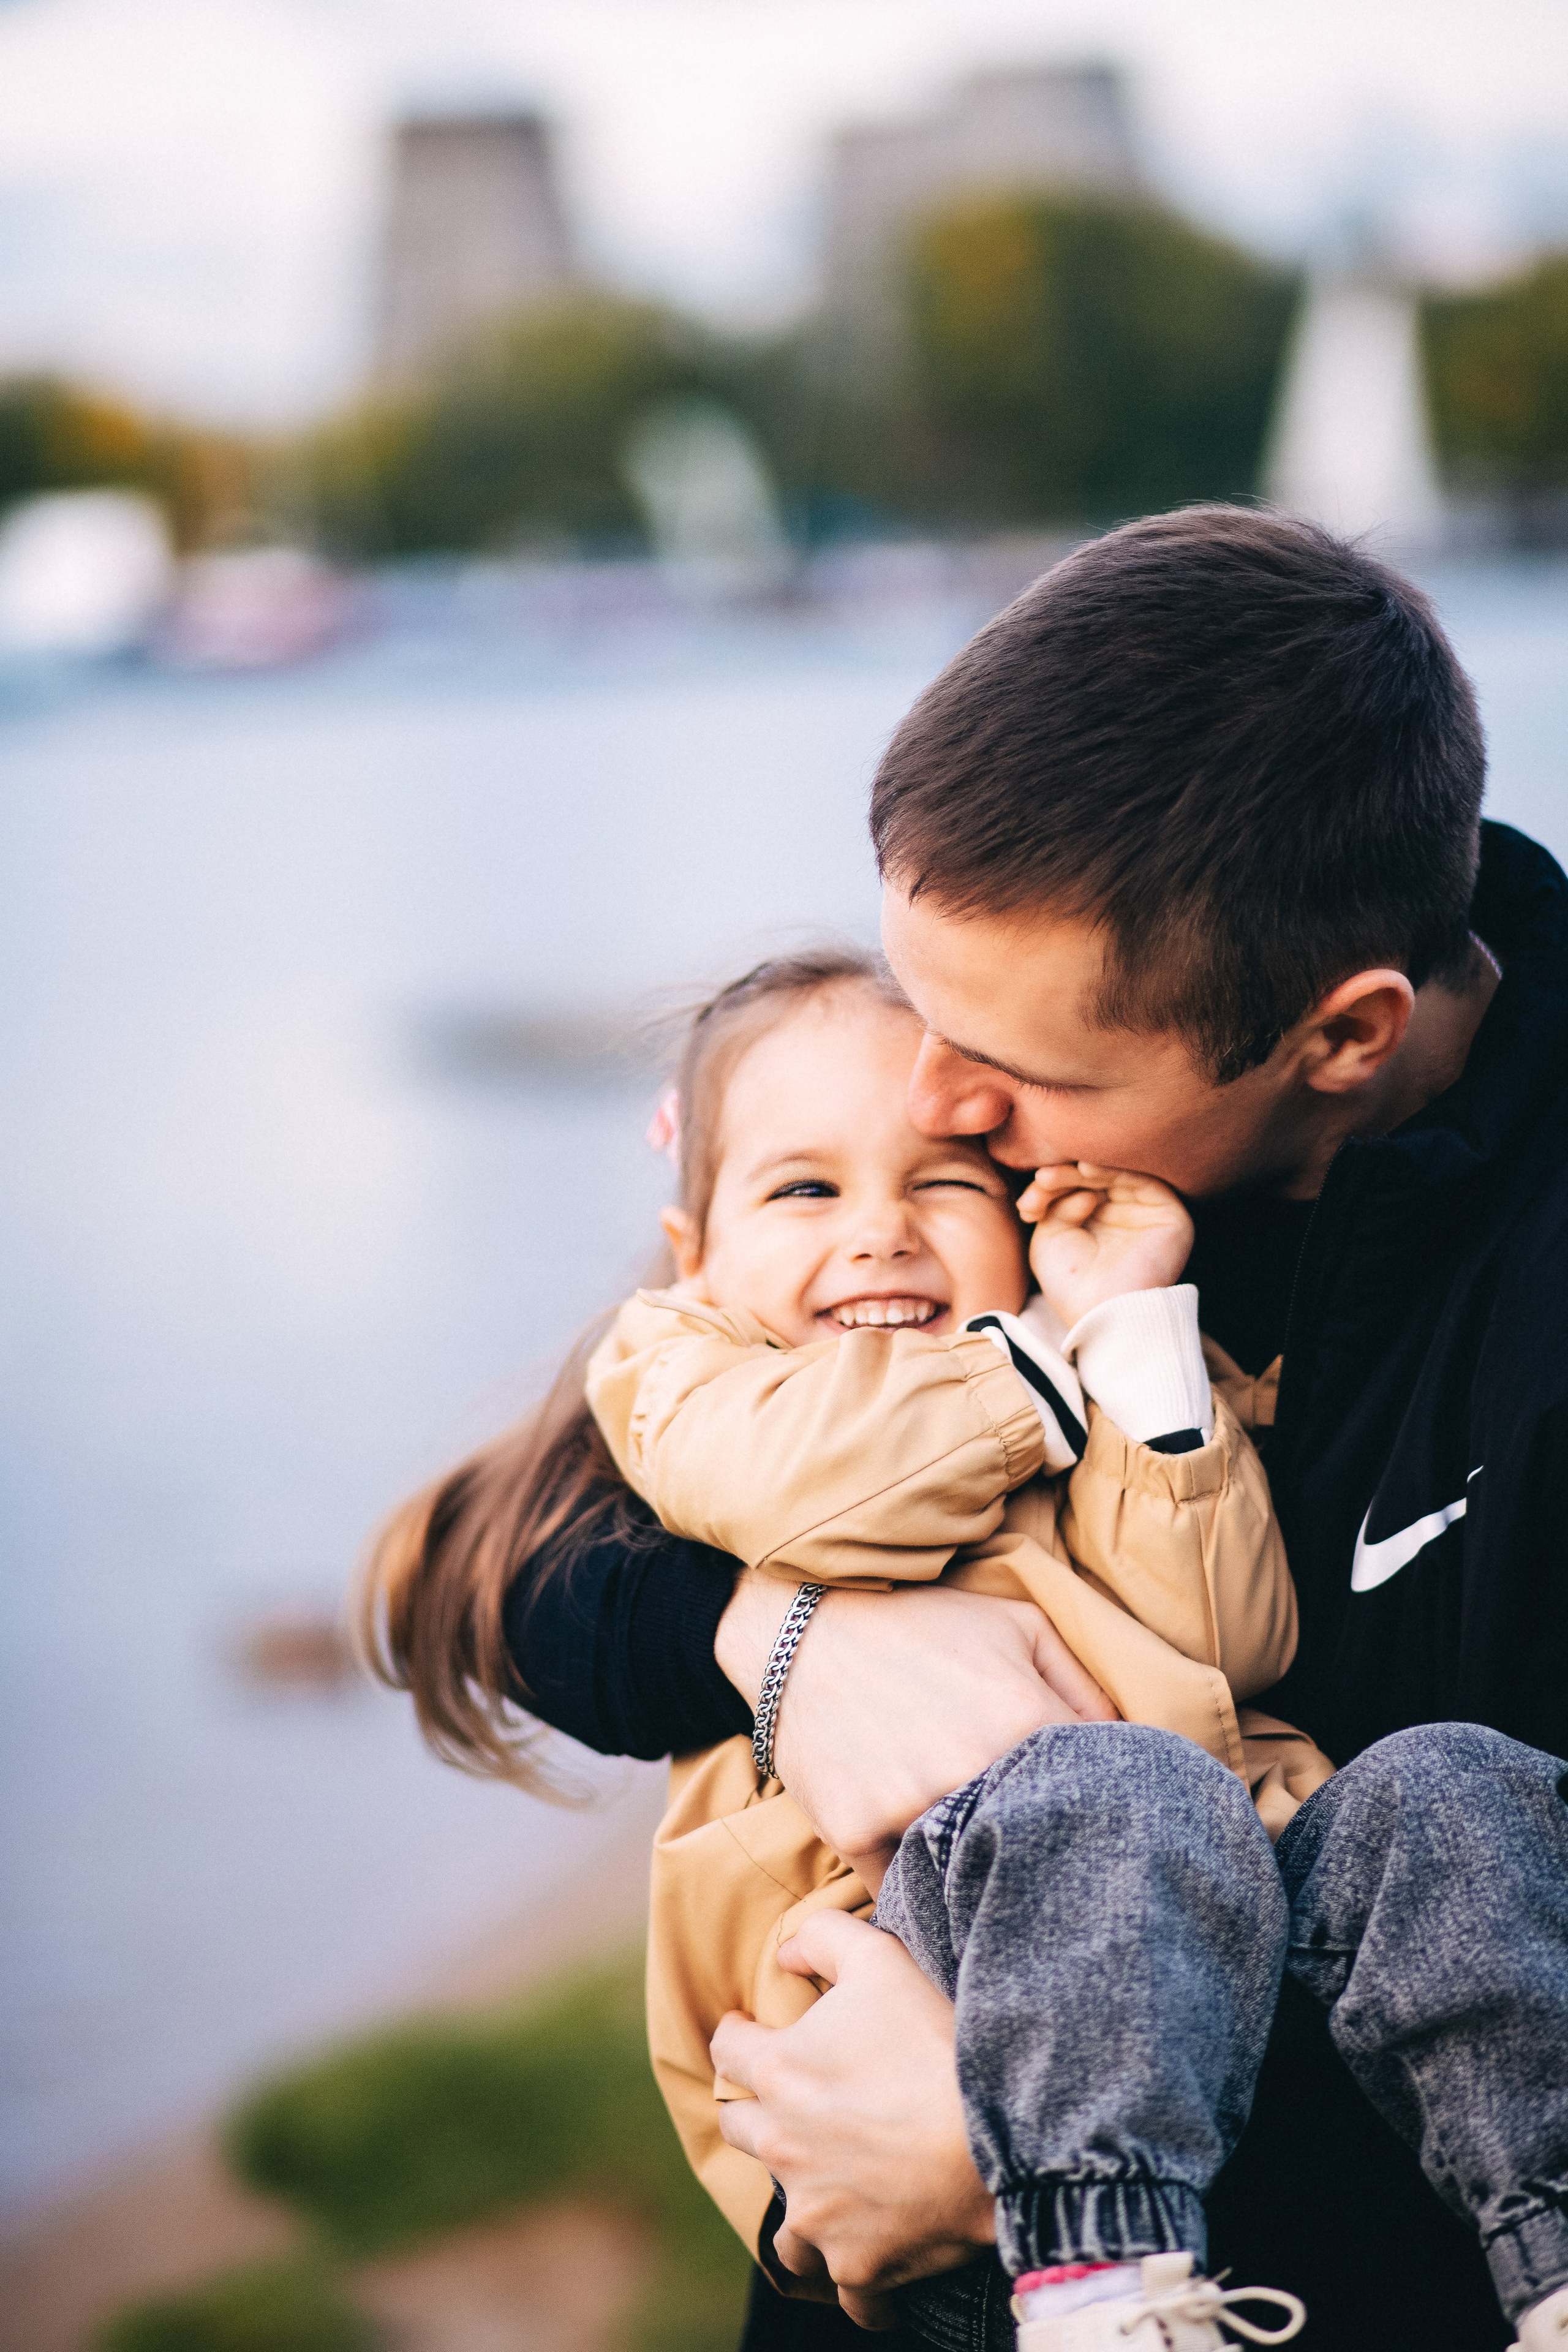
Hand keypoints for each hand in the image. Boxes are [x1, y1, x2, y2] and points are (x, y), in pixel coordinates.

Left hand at [712, 1910, 994, 2326]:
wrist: (999, 2136)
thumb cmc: (936, 2042)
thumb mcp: (880, 1960)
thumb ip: (822, 1938)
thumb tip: (783, 1953)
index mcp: (779, 2073)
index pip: (727, 2050)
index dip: (740, 2035)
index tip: (753, 2034)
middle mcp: (783, 2148)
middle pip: (739, 2129)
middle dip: (757, 2113)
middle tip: (792, 2107)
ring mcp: (815, 2215)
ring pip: (783, 2227)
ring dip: (801, 2209)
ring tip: (831, 2195)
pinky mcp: (855, 2265)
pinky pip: (844, 2288)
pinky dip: (856, 2276)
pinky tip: (876, 2257)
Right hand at [716, 1575, 1115, 1888]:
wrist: (799, 1632)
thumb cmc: (920, 1626)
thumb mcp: (1017, 1626)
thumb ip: (1086, 1687)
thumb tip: (1137, 1752)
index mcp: (1022, 1719)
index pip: (1098, 1795)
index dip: (1101, 1812)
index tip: (1097, 1829)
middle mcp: (970, 1769)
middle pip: (1034, 1849)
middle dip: (1043, 1857)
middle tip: (1043, 1866)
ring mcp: (909, 1807)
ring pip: (968, 1877)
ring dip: (976, 1879)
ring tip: (978, 1870)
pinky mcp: (856, 1834)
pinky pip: (904, 1892)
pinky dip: (914, 1888)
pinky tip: (918, 1866)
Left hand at [1017, 1161, 1192, 1326]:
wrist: (1100, 1317)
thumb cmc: (1074, 1286)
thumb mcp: (1050, 1236)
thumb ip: (1056, 1201)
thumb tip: (1073, 1177)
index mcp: (1100, 1219)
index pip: (1077, 1186)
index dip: (1050, 1185)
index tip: (1026, 1205)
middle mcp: (1125, 1213)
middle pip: (1094, 1176)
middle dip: (1060, 1177)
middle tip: (1037, 1186)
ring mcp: (1147, 1212)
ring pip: (1114, 1173)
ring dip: (1077, 1171)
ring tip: (1048, 1178)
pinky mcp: (1169, 1214)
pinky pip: (1142, 1180)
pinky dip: (1112, 1170)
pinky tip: (1083, 1170)